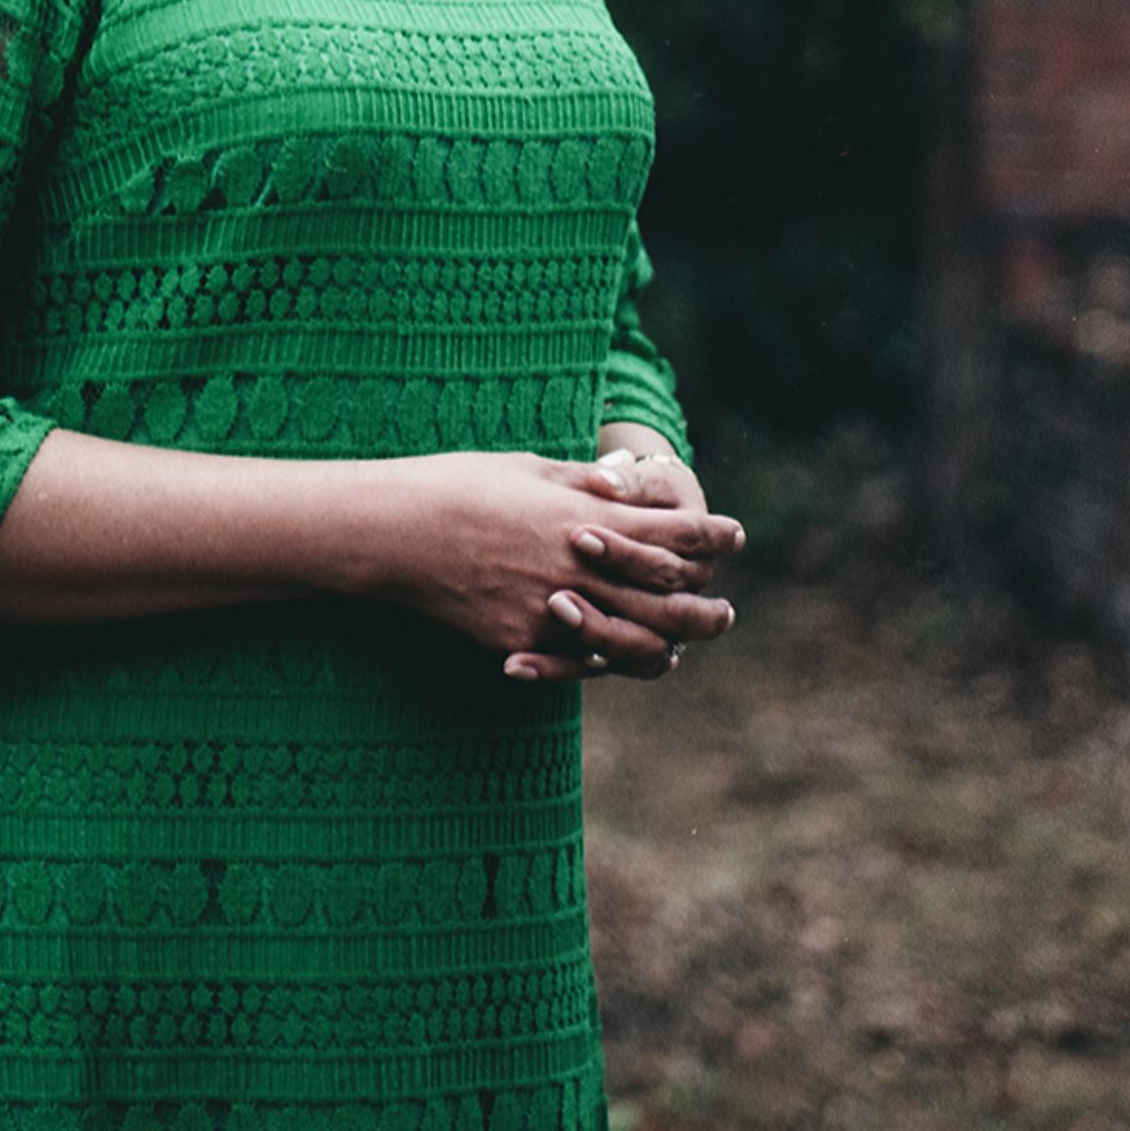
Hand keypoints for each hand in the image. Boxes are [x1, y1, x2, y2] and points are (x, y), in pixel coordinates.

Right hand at [362, 449, 738, 684]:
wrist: (394, 532)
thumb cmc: (457, 484)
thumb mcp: (527, 468)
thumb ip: (580, 483)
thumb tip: (621, 485)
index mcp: (584, 516)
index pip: (670, 530)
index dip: (710, 534)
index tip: (735, 535)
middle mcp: (577, 566)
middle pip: (664, 595)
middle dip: (703, 604)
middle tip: (726, 611)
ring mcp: (549, 609)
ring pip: (631, 639)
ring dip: (668, 643)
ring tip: (686, 645)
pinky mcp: (520, 641)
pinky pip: (578, 662)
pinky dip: (607, 661)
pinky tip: (623, 658)